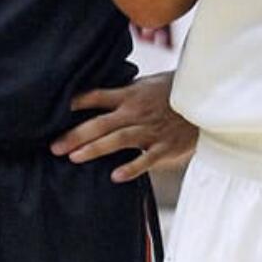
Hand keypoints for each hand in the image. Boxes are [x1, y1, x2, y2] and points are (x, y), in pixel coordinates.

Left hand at [50, 72, 197, 182]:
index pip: (97, 97)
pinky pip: (146, 160)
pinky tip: (115, 176)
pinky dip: (131, 168)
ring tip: (74, 157)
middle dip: (76, 135)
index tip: (56, 112)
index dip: (77, 103)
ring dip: (95, 149)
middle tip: (54, 147)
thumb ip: (124, 92)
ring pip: (118, 140)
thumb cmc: (173, 92)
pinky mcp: (165, 147)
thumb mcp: (147, 84)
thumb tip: (96, 97)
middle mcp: (137, 112)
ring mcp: (151, 130)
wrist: (207, 101)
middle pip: (101, 123)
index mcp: (130, 95)